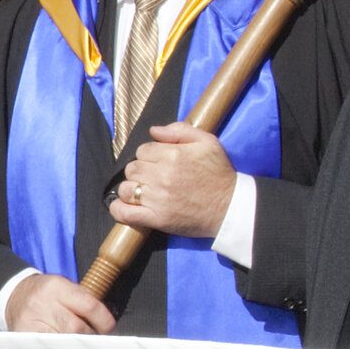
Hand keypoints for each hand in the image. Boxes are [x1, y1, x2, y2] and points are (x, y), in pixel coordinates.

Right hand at [3, 271, 112, 335]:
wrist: (15, 295)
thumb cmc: (47, 295)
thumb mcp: (64, 289)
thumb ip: (85, 303)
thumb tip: (108, 329)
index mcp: (56, 286)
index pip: (89, 305)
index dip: (105, 322)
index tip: (111, 331)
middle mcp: (42, 301)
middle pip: (77, 328)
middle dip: (92, 338)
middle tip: (98, 343)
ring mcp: (30, 320)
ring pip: (63, 342)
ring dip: (78, 348)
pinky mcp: (23, 336)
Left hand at [112, 124, 236, 238]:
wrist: (230, 207)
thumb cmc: (220, 173)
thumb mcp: (207, 142)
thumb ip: (180, 130)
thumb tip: (154, 130)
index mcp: (173, 154)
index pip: (143, 150)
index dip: (149, 155)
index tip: (158, 163)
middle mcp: (162, 175)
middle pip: (132, 168)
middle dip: (139, 171)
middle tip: (152, 178)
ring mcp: (157, 198)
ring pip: (126, 189)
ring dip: (131, 189)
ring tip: (143, 192)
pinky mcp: (156, 218)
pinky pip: (125, 213)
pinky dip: (119, 210)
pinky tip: (123, 206)